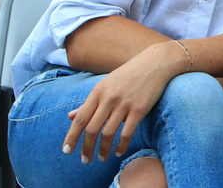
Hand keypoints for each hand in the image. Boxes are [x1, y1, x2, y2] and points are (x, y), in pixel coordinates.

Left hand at [62, 41, 183, 163]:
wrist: (156, 61)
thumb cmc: (129, 74)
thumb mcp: (106, 84)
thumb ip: (89, 102)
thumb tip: (71, 116)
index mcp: (98, 91)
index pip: (80, 119)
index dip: (71, 137)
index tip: (67, 151)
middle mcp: (109, 98)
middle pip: (92, 129)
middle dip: (86, 148)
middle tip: (85, 160)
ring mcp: (124, 103)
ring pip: (108, 134)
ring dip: (103, 150)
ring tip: (102, 158)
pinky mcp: (140, 108)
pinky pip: (127, 133)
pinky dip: (121, 146)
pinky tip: (118, 152)